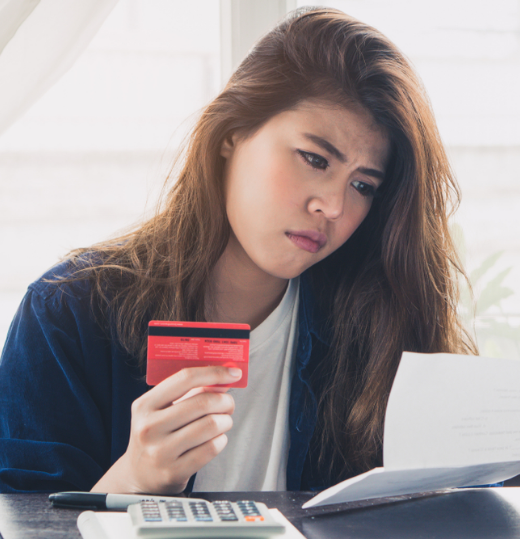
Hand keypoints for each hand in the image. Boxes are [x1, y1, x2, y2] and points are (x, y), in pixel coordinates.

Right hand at [91, 366, 240, 493]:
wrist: (139, 477)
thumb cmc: (158, 435)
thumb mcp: (163, 410)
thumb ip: (192, 392)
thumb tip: (224, 378)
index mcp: (145, 405)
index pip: (185, 378)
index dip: (214, 373)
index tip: (233, 373)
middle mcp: (149, 427)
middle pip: (203, 402)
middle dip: (225, 400)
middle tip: (228, 403)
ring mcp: (160, 451)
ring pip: (211, 425)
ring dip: (225, 421)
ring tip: (222, 422)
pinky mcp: (174, 471)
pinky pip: (211, 448)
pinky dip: (221, 440)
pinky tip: (215, 440)